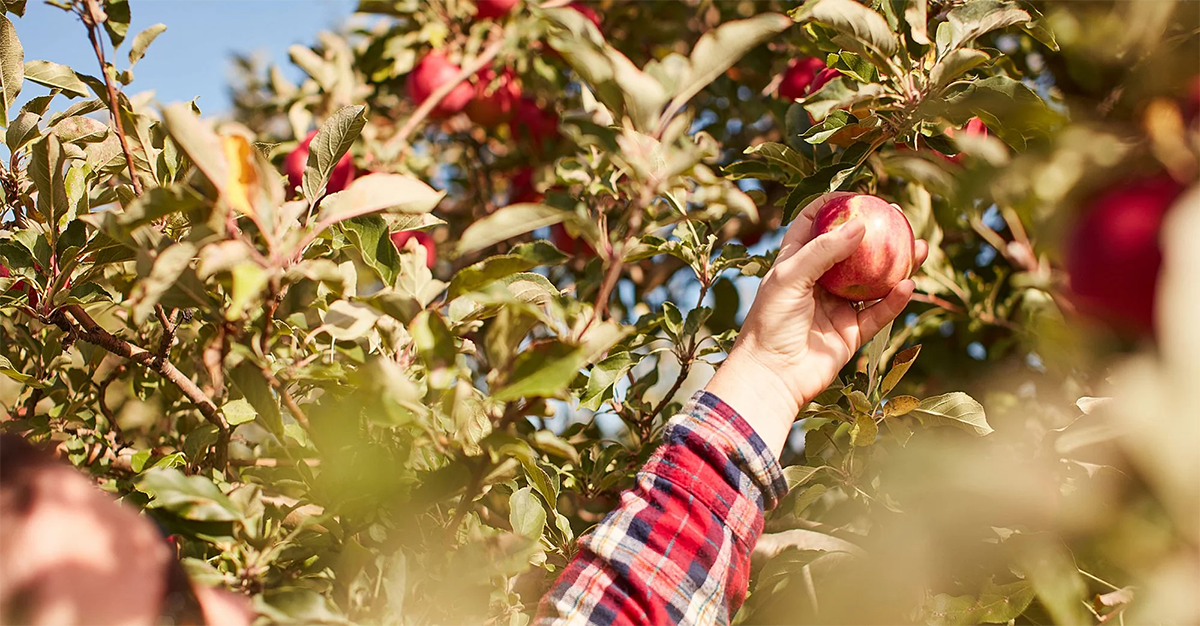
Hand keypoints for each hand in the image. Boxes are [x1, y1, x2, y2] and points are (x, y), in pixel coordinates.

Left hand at [705, 192, 928, 456]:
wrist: (771, 376)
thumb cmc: (770, 322)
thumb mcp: (790, 277)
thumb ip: (824, 250)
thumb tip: (861, 224)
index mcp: (795, 263)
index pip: (814, 224)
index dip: (835, 205)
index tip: (860, 194)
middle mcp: (818, 282)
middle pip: (853, 250)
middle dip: (878, 232)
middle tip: (901, 217)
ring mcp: (837, 307)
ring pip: (874, 280)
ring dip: (898, 264)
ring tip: (919, 247)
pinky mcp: (852, 334)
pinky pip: (880, 312)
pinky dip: (896, 299)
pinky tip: (909, 285)